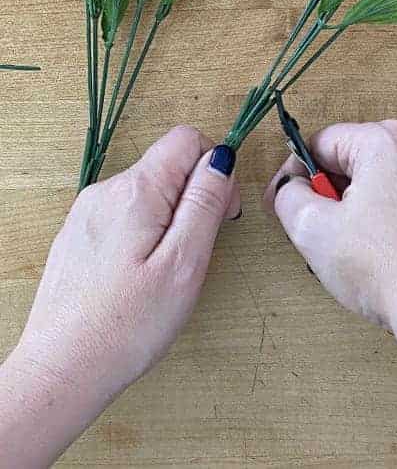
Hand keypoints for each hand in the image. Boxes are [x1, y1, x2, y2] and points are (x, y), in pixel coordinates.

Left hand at [0, 126, 239, 468]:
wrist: (60, 370)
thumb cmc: (127, 325)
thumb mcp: (184, 263)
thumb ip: (205, 203)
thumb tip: (221, 158)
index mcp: (136, 191)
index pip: (186, 139)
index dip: (216, 166)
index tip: (222, 211)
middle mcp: (106, 190)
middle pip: (168, 165)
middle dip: (195, 196)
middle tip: (198, 249)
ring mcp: (87, 212)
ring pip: (148, 191)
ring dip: (171, 217)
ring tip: (168, 269)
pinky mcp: (78, 234)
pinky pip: (125, 214)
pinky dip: (145, 232)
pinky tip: (141, 275)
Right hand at [264, 120, 396, 467]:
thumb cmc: (385, 271)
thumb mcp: (313, 231)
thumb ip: (289, 196)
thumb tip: (293, 188)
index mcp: (385, 141)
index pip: (323, 142)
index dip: (296, 173)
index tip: (284, 202)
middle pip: (355, 158)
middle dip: (331, 191)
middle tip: (320, 231)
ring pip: (381, 180)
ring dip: (359, 207)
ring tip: (354, 250)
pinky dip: (389, 218)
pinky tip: (384, 254)